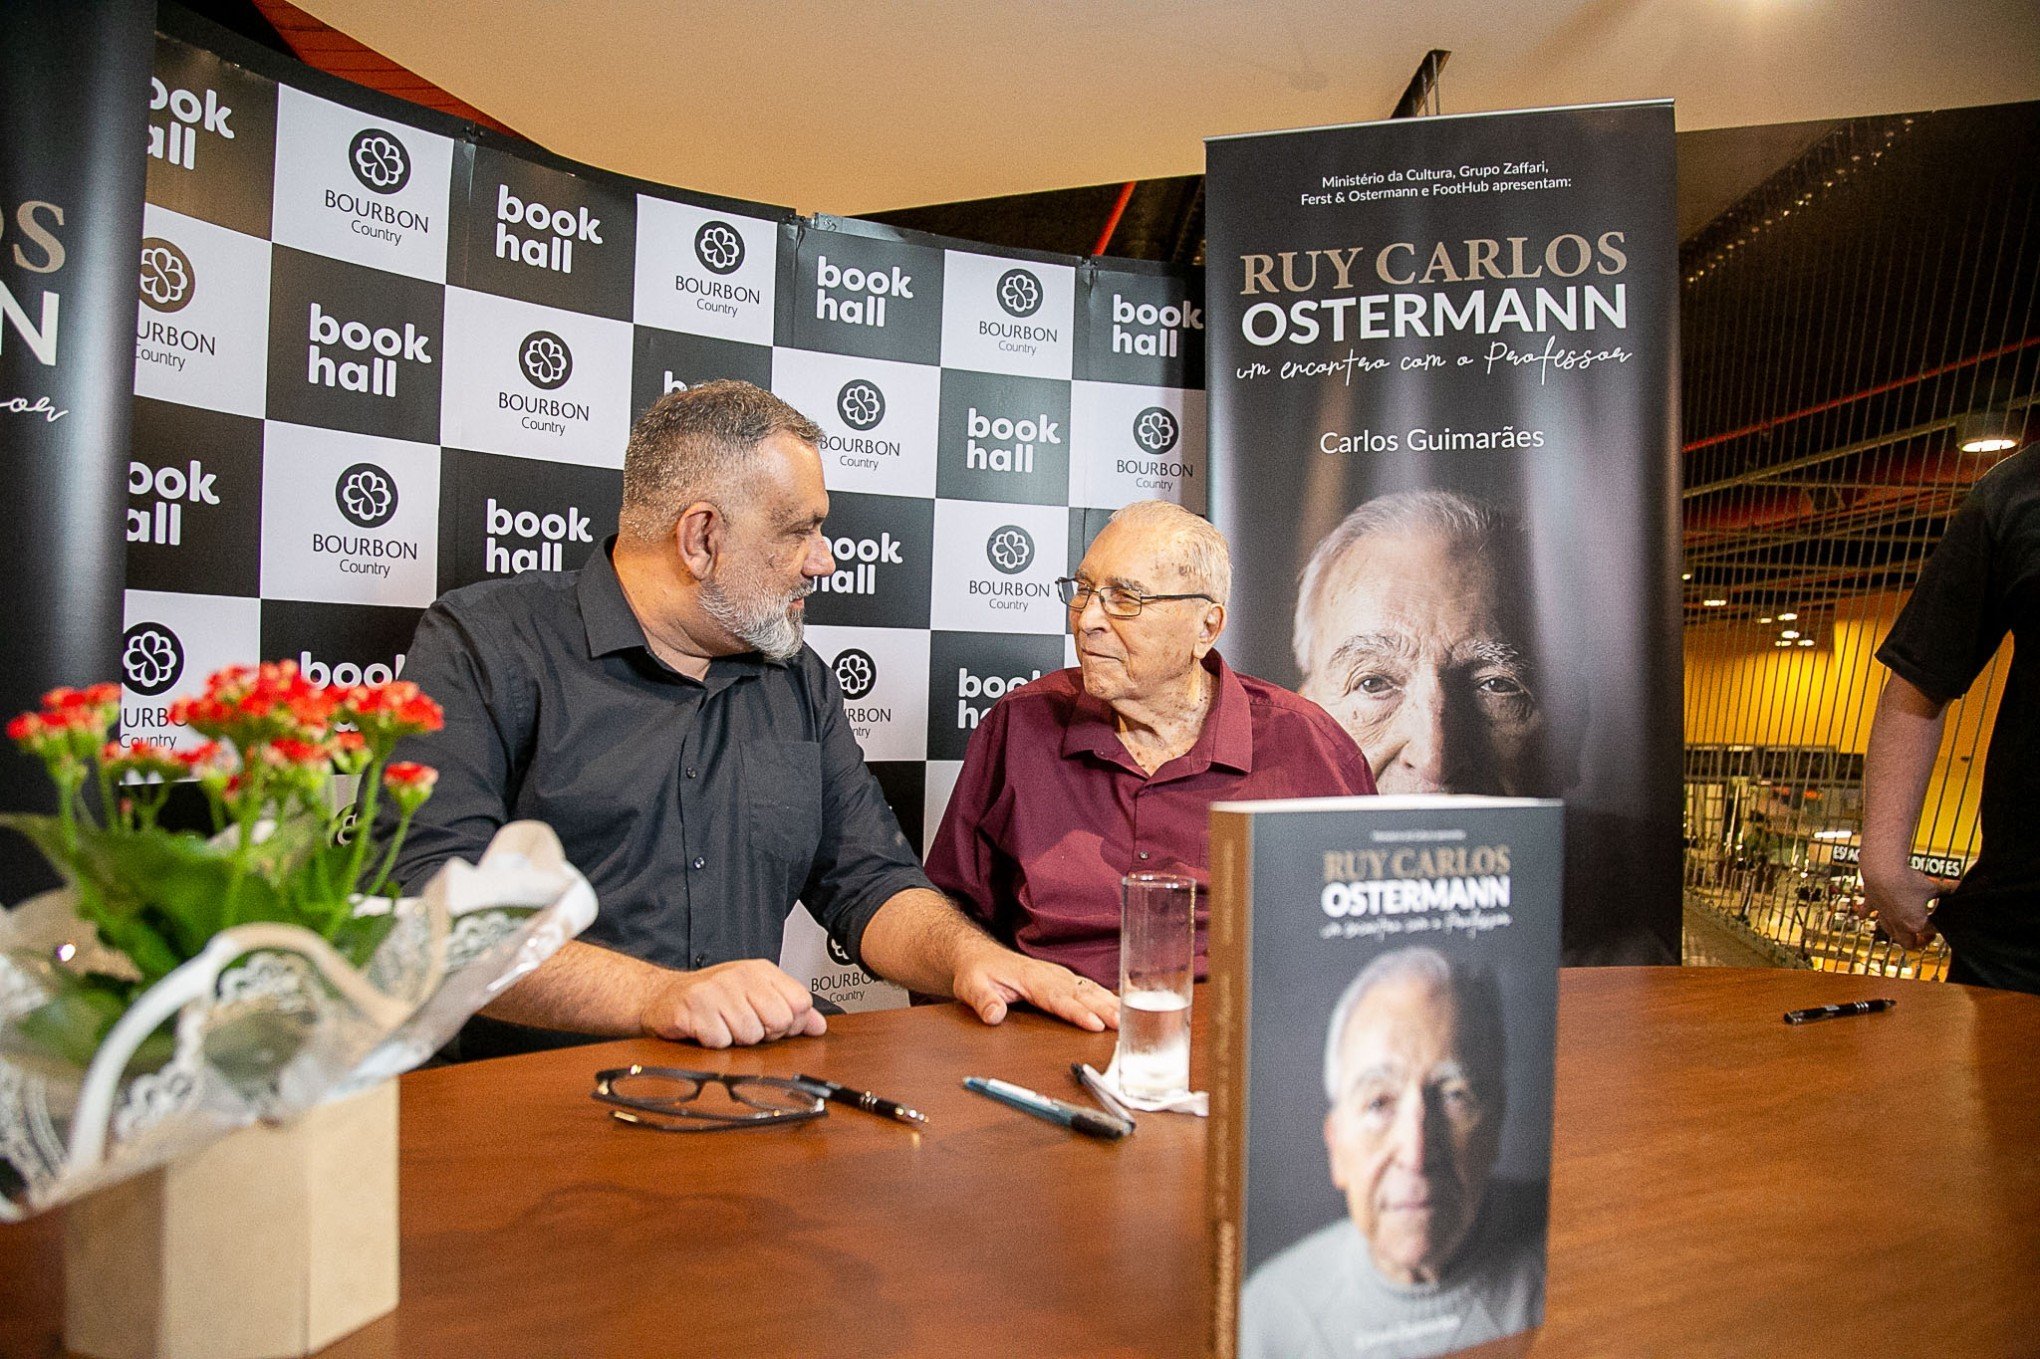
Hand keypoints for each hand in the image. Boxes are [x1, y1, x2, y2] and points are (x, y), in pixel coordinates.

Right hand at [640, 959, 826, 1047]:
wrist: (662, 998)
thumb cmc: (712, 999)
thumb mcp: (755, 997)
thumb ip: (790, 1010)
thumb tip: (819, 1026)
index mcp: (760, 971)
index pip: (800, 1002)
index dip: (790, 1023)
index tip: (770, 1022)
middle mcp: (740, 975)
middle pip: (779, 1021)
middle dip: (763, 1034)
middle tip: (742, 1025)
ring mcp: (716, 990)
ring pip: (750, 1036)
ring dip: (735, 1040)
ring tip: (721, 1026)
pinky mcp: (694, 1007)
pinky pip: (720, 1042)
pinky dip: (713, 1043)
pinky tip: (705, 1030)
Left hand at [951, 945, 1119, 1032]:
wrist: (979, 955)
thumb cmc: (978, 971)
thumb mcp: (970, 986)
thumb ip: (982, 1000)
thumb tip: (993, 1016)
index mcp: (1030, 977)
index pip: (1057, 998)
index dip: (1077, 1012)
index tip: (1094, 1023)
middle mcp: (1049, 974)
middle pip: (1080, 994)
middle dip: (1103, 1009)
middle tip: (1122, 1024)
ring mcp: (1058, 975)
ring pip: (1088, 989)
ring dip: (1109, 1002)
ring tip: (1127, 1018)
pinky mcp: (1062, 979)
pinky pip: (1087, 987)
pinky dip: (1106, 995)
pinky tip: (1120, 1005)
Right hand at [1856, 858, 1944, 950]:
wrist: (1883, 871)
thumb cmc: (1907, 880)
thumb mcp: (1933, 887)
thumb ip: (1946, 890)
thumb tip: (1960, 888)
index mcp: (1916, 924)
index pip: (1932, 931)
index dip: (1941, 925)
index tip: (1945, 920)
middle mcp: (1899, 924)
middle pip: (1909, 943)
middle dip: (1918, 942)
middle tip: (1925, 936)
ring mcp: (1884, 915)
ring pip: (1890, 932)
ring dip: (1897, 932)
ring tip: (1904, 929)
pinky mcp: (1872, 904)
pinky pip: (1868, 913)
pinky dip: (1867, 914)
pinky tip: (1865, 915)